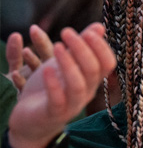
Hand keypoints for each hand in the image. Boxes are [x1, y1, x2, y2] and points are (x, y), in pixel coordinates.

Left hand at [7, 23, 115, 147]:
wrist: (30, 121)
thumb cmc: (49, 89)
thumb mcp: (64, 63)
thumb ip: (82, 46)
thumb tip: (99, 27)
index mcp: (91, 80)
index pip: (107, 64)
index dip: (101, 47)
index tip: (88, 31)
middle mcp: (85, 92)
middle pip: (93, 71)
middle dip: (82, 49)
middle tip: (66, 31)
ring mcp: (71, 104)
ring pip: (78, 85)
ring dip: (69, 64)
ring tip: (56, 46)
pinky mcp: (53, 113)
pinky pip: (57, 100)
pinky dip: (53, 84)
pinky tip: (45, 69)